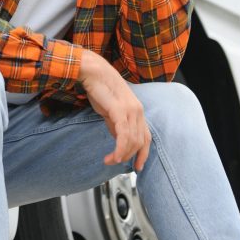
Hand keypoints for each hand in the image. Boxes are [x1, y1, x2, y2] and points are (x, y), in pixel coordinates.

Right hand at [79, 49, 150, 170]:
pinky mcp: (120, 110)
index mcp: (137, 111)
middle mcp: (138, 111)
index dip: (143, 154)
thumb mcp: (110, 110)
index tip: (137, 167)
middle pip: (140, 142)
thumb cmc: (100, 88)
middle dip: (128, 157)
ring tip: (109, 160)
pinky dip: (120, 149)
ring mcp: (131, 110)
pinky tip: (113, 155)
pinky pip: (124, 136)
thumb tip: (119, 140)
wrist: (93, 72)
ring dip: (121, 155)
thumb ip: (116, 125)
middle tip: (113, 162)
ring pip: (133, 141)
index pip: (146, 138)